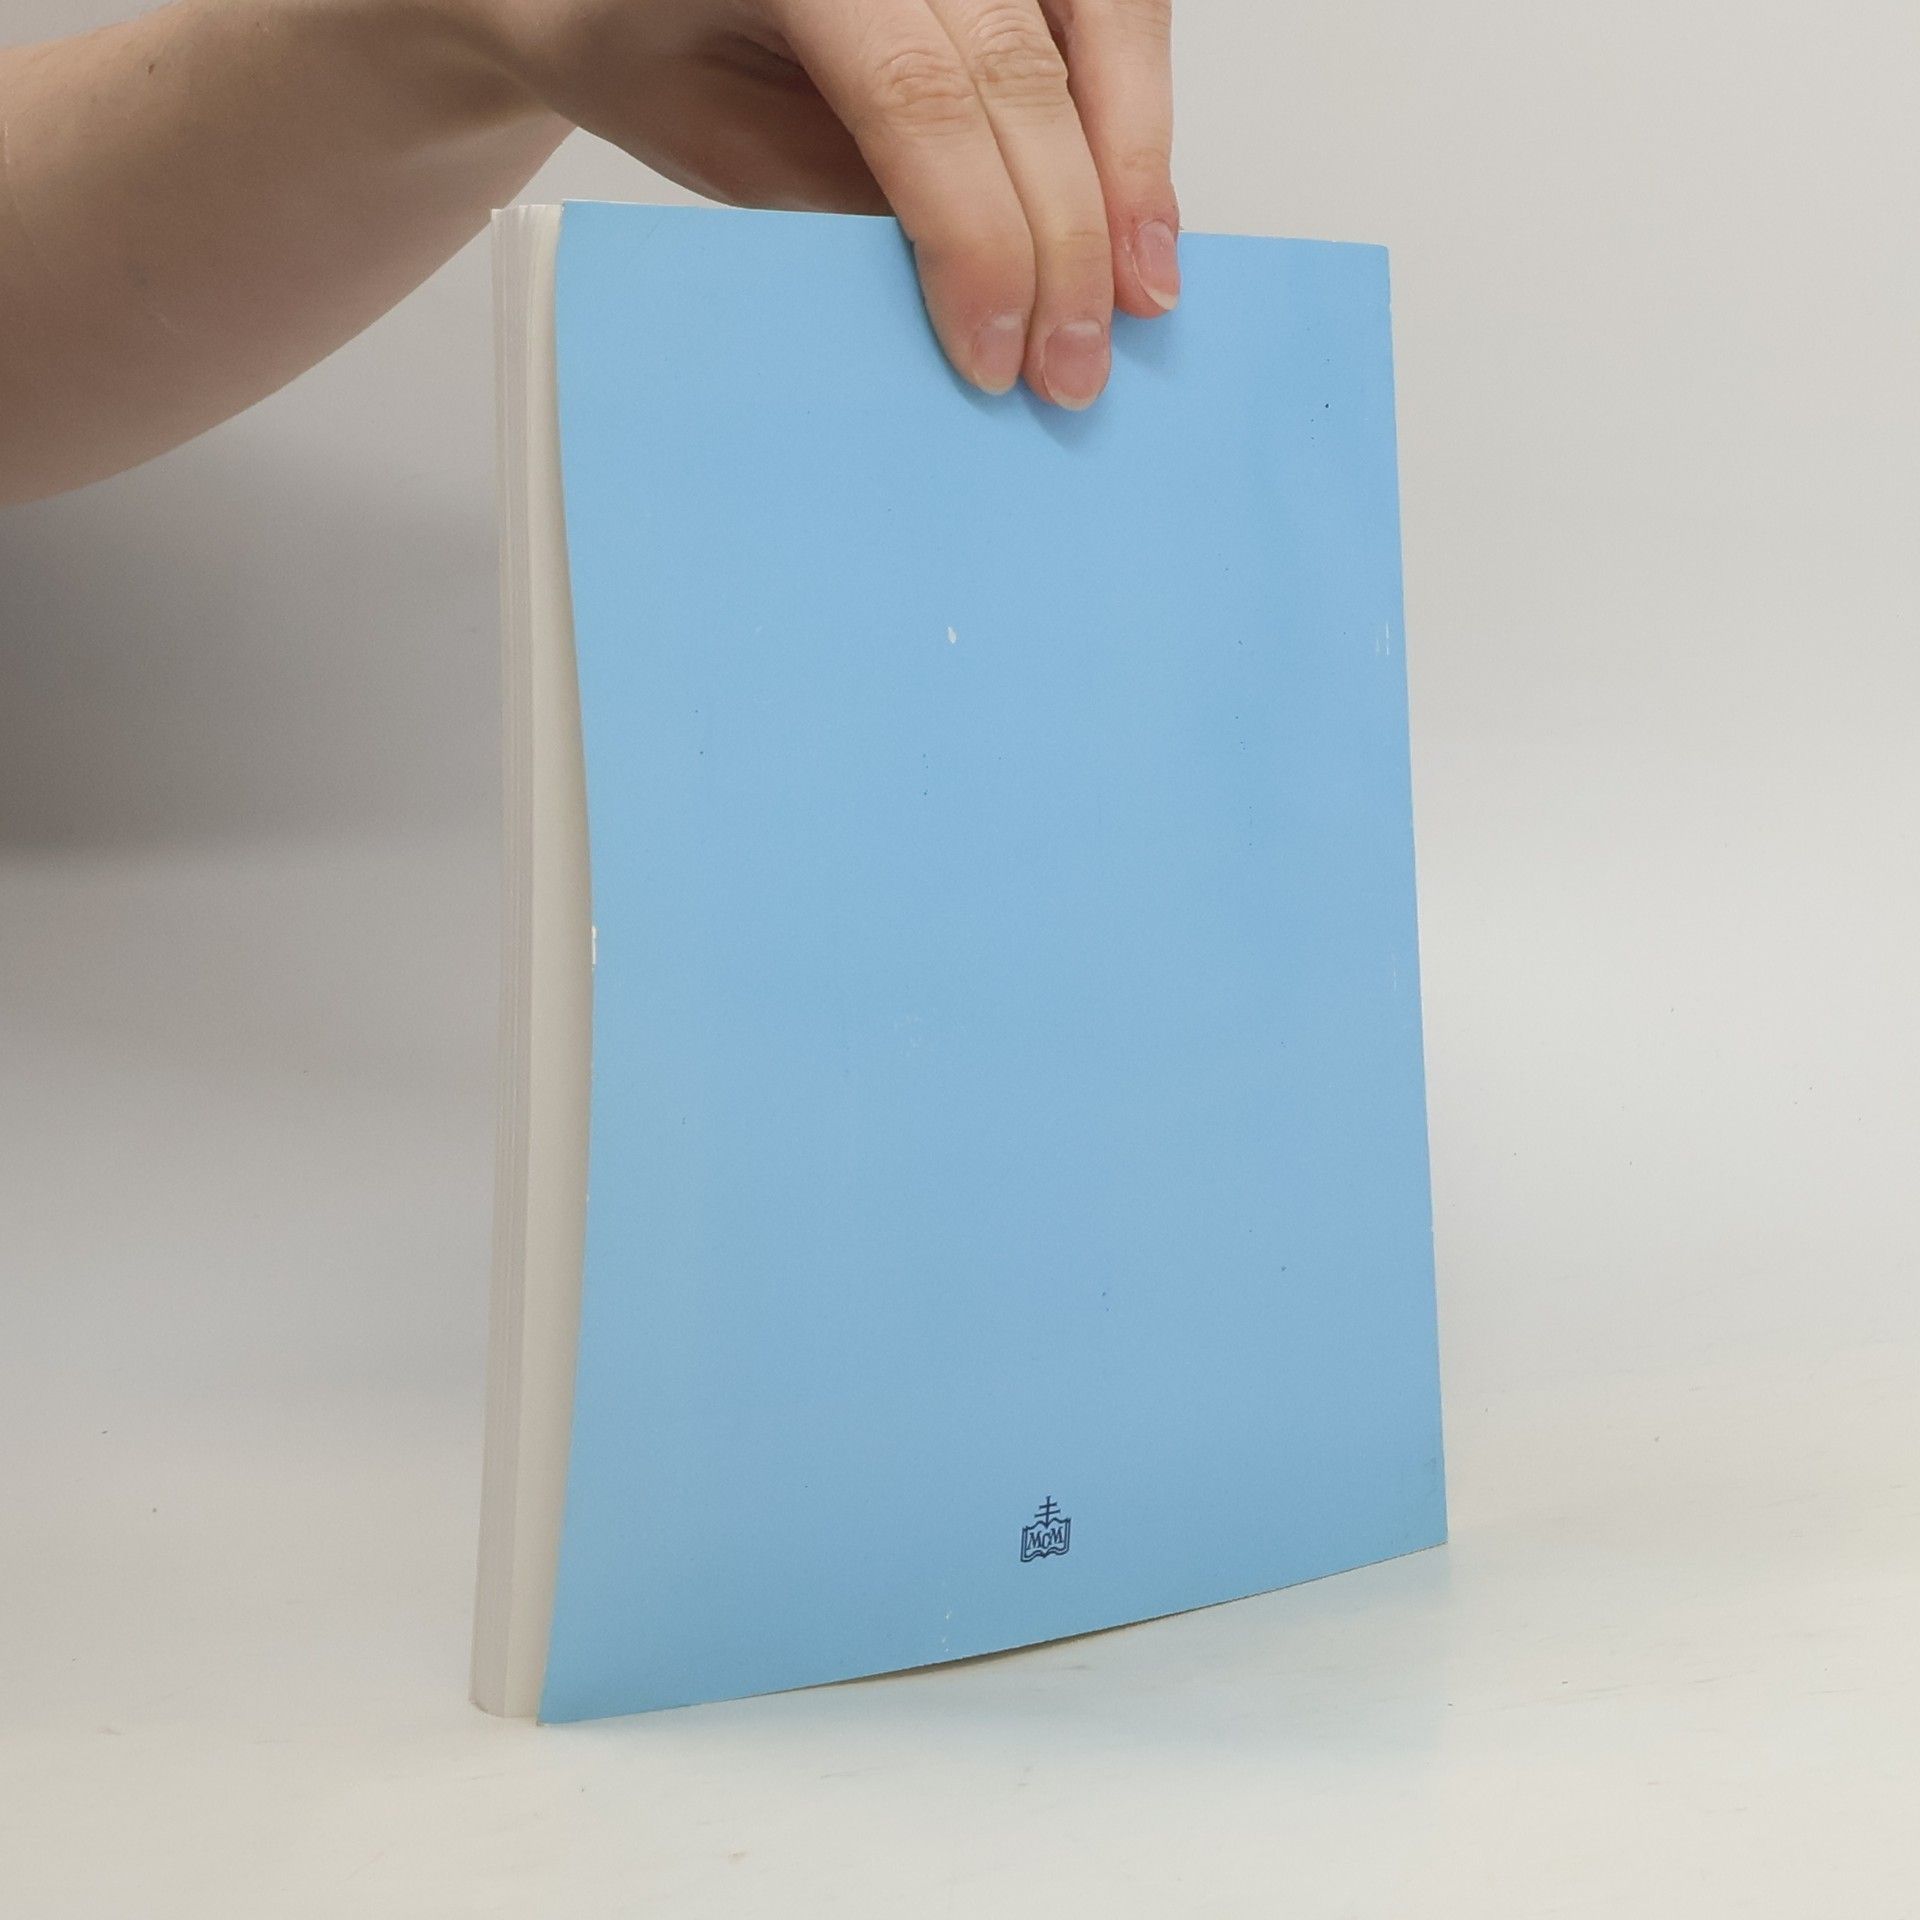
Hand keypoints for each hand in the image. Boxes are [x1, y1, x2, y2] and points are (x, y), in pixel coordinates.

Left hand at [459, 0, 1178, 406]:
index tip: (998, 354)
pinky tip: (1139, 211)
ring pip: (1106, 18)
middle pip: (1024, 70)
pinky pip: (1110, 8)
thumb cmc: (637, 37)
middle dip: (1069, 234)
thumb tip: (971, 289)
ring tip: (1143, 294)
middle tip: (1075, 365)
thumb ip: (836, 197)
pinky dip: (1135, 112)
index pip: (918, 98)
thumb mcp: (711, 138)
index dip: (978, 236)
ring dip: (1134, 167)